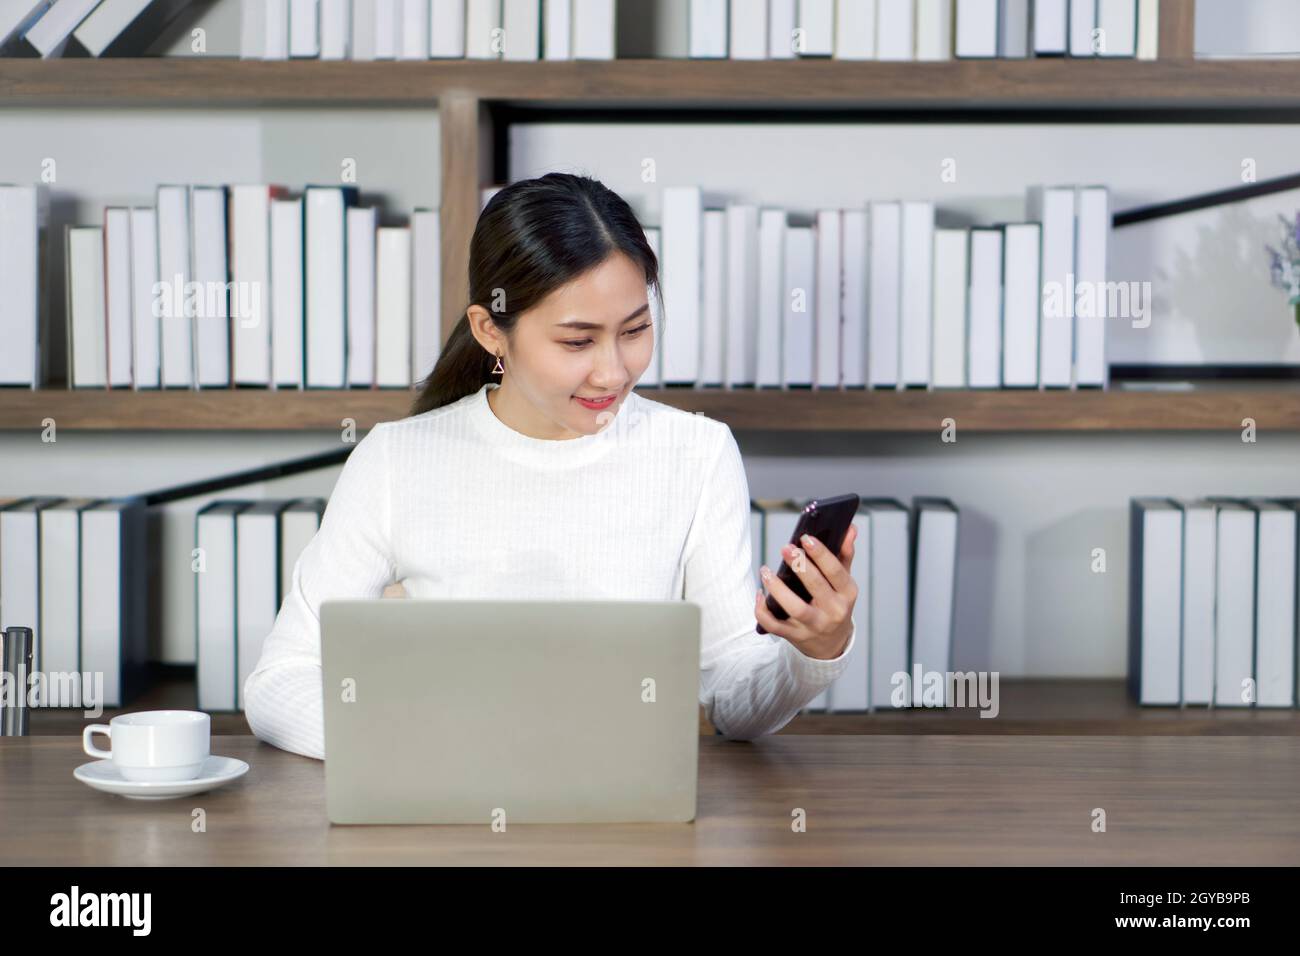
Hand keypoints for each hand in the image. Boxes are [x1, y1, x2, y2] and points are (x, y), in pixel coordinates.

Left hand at [755, 525, 858, 660]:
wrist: (832, 644)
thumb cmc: (835, 603)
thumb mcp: (843, 582)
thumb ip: (844, 555)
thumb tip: (850, 528)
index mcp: (847, 593)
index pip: (836, 571)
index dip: (821, 554)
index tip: (806, 538)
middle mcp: (833, 611)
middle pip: (816, 587)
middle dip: (800, 566)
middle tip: (786, 548)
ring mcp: (814, 626)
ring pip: (795, 608)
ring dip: (778, 589)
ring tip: (766, 571)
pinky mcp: (795, 636)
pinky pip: (775, 626)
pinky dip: (763, 611)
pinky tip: (759, 594)